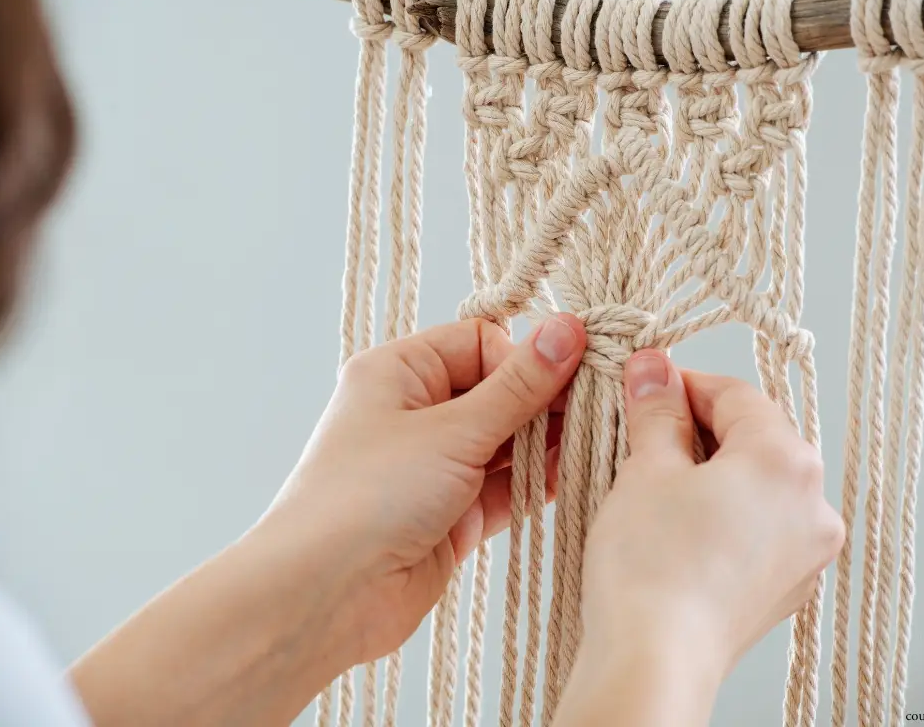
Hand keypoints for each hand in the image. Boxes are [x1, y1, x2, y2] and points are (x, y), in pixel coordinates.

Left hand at [71, 316, 585, 726]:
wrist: (325, 595)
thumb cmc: (370, 494)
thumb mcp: (453, 430)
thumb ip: (518, 386)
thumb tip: (567, 328)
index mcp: (399, 372)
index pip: (479, 342)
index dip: (522, 358)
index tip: (567, 375)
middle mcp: (416, 413)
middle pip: (498, 391)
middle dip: (544, 400)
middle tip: (597, 404)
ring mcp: (435, 466)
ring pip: (506, 441)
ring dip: (547, 443)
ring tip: (596, 437)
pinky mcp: (452, 514)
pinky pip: (505, 487)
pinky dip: (537, 482)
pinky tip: (575, 473)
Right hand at [556, 350, 843, 725]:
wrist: (654, 661)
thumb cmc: (650, 566)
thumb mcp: (646, 469)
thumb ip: (658, 410)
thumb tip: (654, 369)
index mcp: (786, 462)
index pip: (737, 395)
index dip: (684, 384)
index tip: (646, 384)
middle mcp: (814, 504)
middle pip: (755, 438)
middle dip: (699, 427)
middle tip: (644, 430)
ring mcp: (807, 551)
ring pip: (759, 483)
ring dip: (712, 470)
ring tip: (657, 479)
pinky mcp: (788, 586)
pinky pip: (761, 526)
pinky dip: (726, 512)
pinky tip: (680, 524)